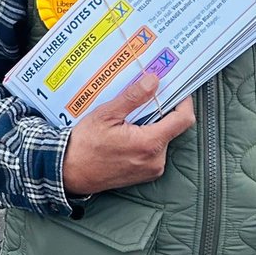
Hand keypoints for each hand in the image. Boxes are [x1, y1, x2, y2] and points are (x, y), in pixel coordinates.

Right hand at [61, 73, 195, 196]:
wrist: (71, 172)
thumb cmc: (86, 143)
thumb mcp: (106, 114)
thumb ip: (133, 97)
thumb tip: (154, 80)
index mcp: (149, 143)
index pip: (182, 119)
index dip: (183, 101)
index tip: (176, 88)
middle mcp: (156, 159)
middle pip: (171, 127)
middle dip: (160, 112)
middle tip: (142, 99)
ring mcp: (152, 169)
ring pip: (162, 138)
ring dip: (151, 126)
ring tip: (128, 119)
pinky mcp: (146, 174)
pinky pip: (154, 150)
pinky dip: (145, 138)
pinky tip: (126, 133)